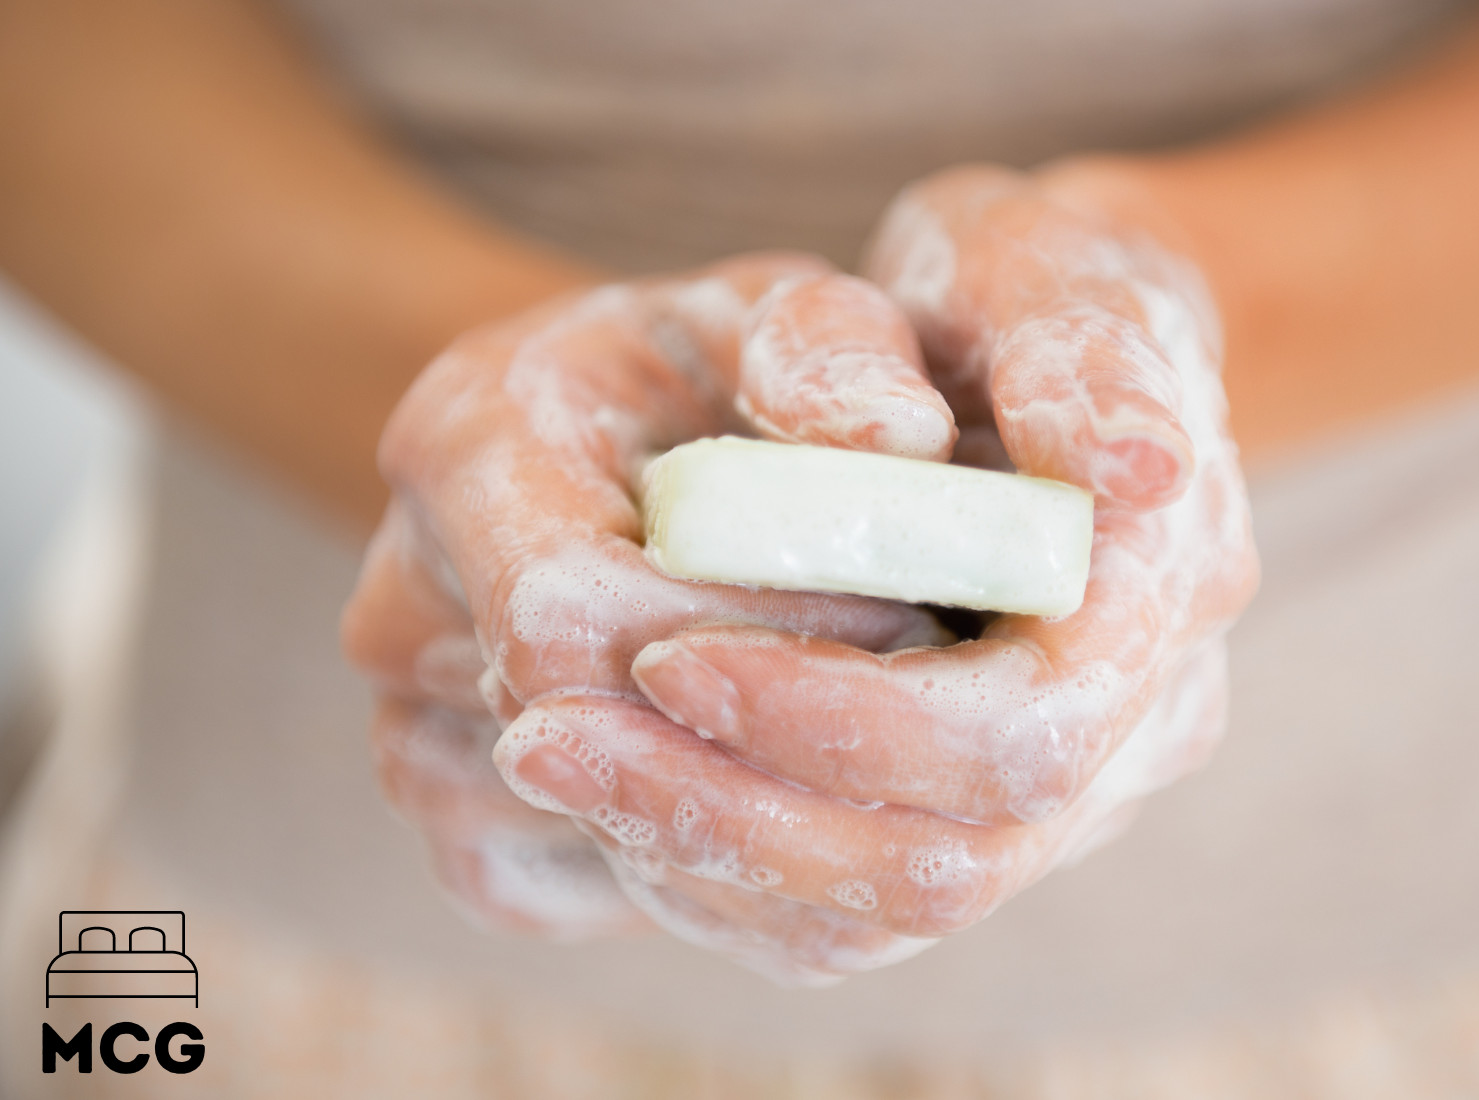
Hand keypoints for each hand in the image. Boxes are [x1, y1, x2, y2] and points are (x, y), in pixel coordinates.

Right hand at [342, 254, 955, 947]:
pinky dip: (725, 864)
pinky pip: (607, 896)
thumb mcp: (785, 313)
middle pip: (591, 748)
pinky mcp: (470, 840)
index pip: (571, 615)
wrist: (621, 460)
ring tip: (853, 709)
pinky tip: (789, 777)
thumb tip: (897, 439)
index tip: (905, 615)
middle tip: (913, 680)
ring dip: (768, 801)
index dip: (760, 640)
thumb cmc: (720, 376)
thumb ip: (833, 349)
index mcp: (458, 445)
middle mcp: (400, 608)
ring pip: (609, 841)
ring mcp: (414, 738)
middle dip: (783, 728)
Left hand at [491, 165, 1257, 981]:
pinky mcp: (974, 819)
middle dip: (732, 806)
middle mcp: (1135, 731)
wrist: (1033, 353)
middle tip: (541, 737)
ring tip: (545, 756)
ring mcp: (1063, 798)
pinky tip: (613, 790)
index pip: (1017, 736)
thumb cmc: (1027, 287)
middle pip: (945, 862)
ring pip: (883, 909)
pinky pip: (848, 913)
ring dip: (701, 851)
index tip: (661, 654)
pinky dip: (720, 868)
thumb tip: (1130, 467)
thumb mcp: (1048, 266)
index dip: (835, 718)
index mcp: (1167, 599)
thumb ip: (1083, 351)